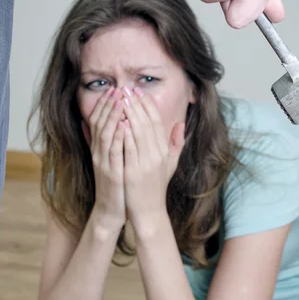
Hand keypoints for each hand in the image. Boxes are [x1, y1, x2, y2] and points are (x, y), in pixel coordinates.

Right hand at [81, 87, 126, 229]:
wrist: (110, 210)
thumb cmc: (114, 185)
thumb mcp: (106, 161)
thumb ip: (100, 143)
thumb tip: (90, 125)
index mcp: (99, 149)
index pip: (99, 121)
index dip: (105, 105)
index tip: (114, 90)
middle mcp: (99, 153)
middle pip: (100, 124)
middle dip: (109, 105)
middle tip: (118, 89)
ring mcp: (103, 163)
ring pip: (105, 134)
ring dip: (113, 116)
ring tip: (120, 101)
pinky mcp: (111, 173)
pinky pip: (114, 152)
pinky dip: (118, 137)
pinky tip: (123, 125)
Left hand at [120, 87, 185, 231]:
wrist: (149, 211)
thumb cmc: (156, 187)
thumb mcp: (170, 164)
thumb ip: (176, 143)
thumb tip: (180, 124)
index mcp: (164, 151)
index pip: (157, 122)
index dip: (148, 105)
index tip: (138, 92)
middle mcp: (157, 154)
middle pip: (147, 123)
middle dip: (137, 104)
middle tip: (127, 88)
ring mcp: (145, 163)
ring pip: (138, 132)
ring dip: (130, 113)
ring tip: (121, 98)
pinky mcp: (134, 171)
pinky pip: (129, 148)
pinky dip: (124, 133)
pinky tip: (118, 120)